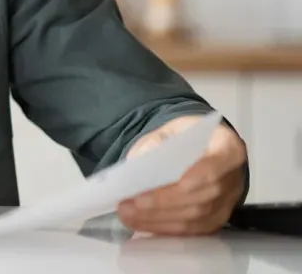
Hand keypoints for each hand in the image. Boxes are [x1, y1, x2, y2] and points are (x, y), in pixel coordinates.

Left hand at [116, 116, 247, 235]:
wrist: (202, 149)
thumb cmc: (186, 138)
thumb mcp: (170, 130)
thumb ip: (155, 142)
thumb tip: (138, 161)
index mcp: (227, 148)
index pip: (214, 166)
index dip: (192, 177)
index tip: (163, 182)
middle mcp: (232, 179)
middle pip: (200, 196)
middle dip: (162, 202)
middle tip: (128, 204)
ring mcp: (227, 202)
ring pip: (195, 217)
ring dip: (158, 218)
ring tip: (127, 214)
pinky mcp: (216, 219)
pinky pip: (192, 229)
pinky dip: (164, 227)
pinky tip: (140, 223)